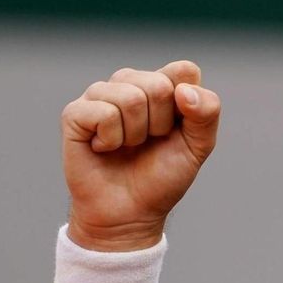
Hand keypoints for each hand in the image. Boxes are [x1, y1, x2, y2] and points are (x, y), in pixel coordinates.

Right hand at [60, 61, 220, 250]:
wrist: (130, 212)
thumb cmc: (162, 176)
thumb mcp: (198, 146)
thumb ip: (207, 112)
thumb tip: (183, 91)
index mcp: (162, 85)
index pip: (184, 70)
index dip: (188, 106)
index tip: (177, 130)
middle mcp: (129, 83)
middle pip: (159, 84)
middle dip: (161, 124)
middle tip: (148, 142)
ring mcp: (100, 95)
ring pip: (131, 97)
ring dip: (135, 134)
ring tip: (126, 146)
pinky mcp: (75, 112)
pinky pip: (104, 113)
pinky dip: (111, 140)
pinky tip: (104, 148)